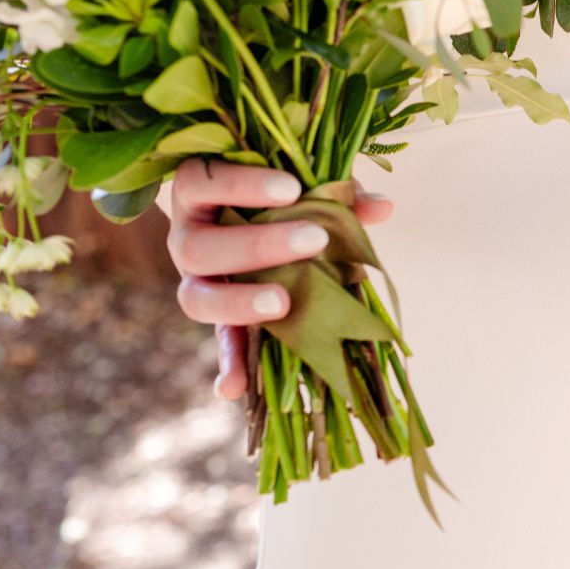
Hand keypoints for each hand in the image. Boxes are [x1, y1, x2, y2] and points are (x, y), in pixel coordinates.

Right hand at [167, 159, 393, 399]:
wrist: (260, 225)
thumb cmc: (283, 196)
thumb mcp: (305, 188)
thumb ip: (334, 192)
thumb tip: (381, 207)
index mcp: (201, 196)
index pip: (201, 180)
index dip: (241, 184)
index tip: (292, 188)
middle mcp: (188, 240)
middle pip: (198, 247)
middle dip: (257, 245)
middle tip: (312, 240)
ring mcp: (197, 283)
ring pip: (196, 298)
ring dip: (239, 303)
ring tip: (282, 304)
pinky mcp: (220, 320)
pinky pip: (219, 345)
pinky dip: (228, 366)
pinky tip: (235, 388)